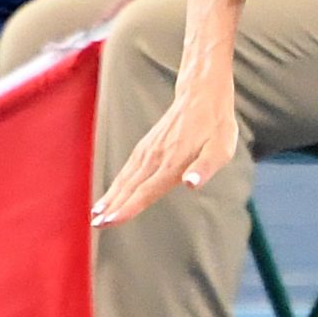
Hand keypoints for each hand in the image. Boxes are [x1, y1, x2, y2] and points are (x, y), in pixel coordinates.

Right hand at [92, 76, 237, 227]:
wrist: (203, 91)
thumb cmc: (217, 123)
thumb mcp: (222, 146)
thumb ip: (206, 168)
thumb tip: (191, 184)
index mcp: (174, 161)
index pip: (147, 190)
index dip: (128, 208)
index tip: (110, 221)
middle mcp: (157, 156)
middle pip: (131, 186)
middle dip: (113, 207)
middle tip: (96, 225)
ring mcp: (149, 149)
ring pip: (126, 177)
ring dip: (111, 196)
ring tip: (96, 214)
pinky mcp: (147, 144)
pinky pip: (128, 167)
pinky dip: (117, 182)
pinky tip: (111, 193)